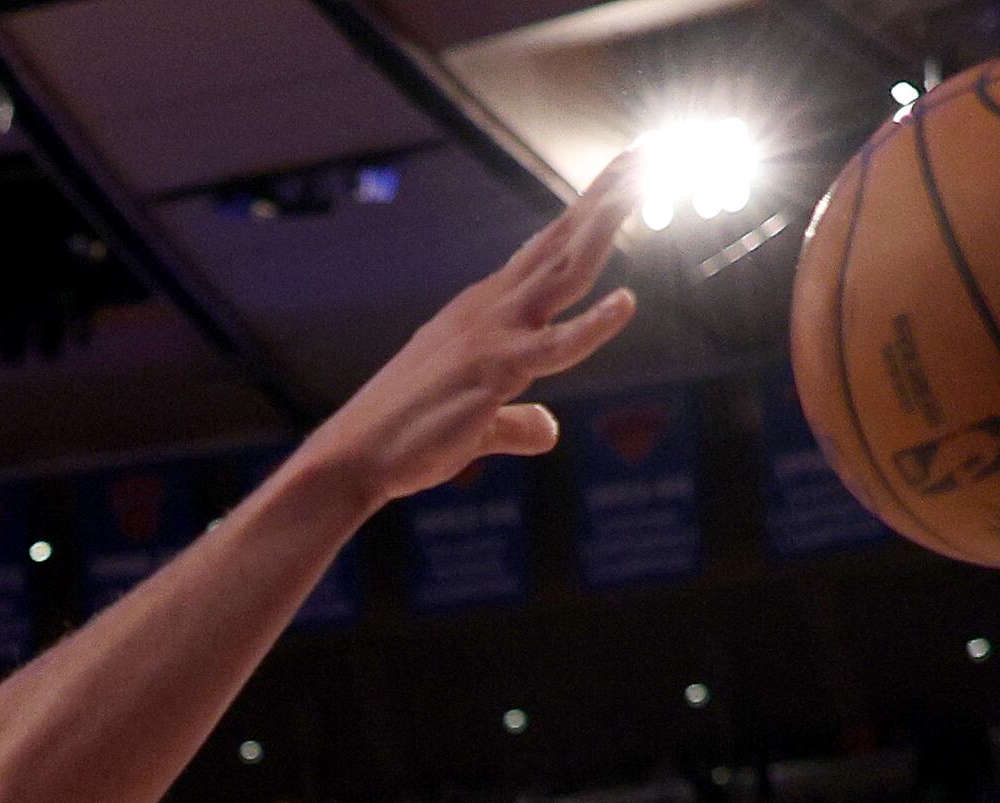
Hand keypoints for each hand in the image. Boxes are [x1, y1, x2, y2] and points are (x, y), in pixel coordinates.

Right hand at [291, 158, 642, 507]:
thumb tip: (547, 429)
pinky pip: (555, 347)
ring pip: (563, 272)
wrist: (354, 455)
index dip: (586, 213)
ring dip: (602, 227)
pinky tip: (626, 302)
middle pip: (561, 242)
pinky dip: (592, 324)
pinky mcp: (495, 372)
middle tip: (644, 151)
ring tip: (640, 184)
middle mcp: (492, 308)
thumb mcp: (473, 424)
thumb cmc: (406, 437)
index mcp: (485, 310)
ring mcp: (494, 334)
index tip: (622, 176)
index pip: (545, 250)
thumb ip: (516, 422)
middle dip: (603, 196)